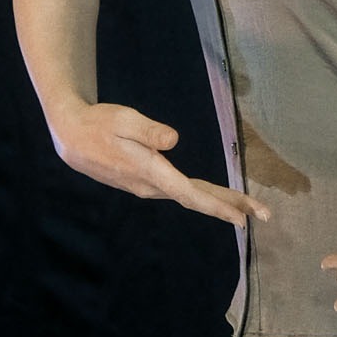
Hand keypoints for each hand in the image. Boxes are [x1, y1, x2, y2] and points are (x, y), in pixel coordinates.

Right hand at [49, 100, 268, 229]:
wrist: (72, 138)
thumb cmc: (99, 123)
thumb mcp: (123, 119)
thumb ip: (148, 130)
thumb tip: (173, 140)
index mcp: (149, 171)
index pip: (189, 193)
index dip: (217, 205)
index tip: (242, 218)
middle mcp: (152, 186)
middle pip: (197, 198)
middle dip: (231, 206)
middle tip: (265, 214)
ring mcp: (149, 187)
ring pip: (191, 195)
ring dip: (220, 201)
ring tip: (249, 207)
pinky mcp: (147, 182)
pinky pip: (182, 191)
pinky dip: (204, 195)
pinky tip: (217, 197)